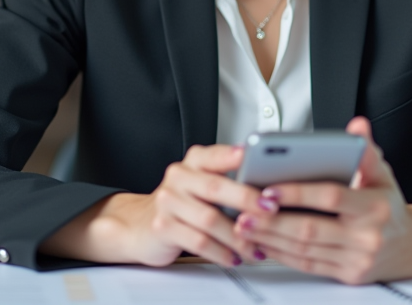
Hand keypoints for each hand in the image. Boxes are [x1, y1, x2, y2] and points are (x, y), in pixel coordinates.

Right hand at [41, 143, 271, 267]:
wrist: (140, 226)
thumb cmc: (182, 205)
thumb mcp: (202, 185)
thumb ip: (229, 180)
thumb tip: (270, 185)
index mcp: (193, 162)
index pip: (215, 155)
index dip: (235, 157)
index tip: (255, 158)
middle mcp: (178, 177)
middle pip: (216, 187)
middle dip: (247, 200)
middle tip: (270, 210)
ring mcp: (167, 201)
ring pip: (209, 219)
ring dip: (238, 237)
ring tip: (256, 247)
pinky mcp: (162, 227)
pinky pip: (198, 241)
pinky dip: (221, 252)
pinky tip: (233, 257)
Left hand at [232, 117, 411, 283]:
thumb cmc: (390, 205)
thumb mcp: (383, 174)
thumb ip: (366, 151)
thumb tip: (357, 126)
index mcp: (374, 208)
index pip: (330, 198)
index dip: (297, 193)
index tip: (268, 188)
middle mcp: (366, 237)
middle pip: (310, 230)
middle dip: (273, 221)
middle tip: (245, 209)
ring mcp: (356, 260)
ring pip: (304, 251)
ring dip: (270, 238)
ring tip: (244, 224)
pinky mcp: (347, 276)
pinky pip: (307, 266)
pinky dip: (280, 254)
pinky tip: (262, 242)